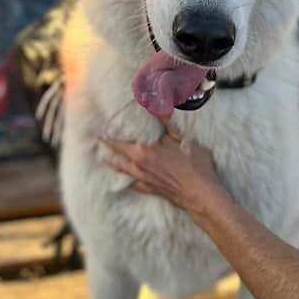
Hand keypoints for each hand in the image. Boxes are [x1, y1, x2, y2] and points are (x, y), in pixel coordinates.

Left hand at [101, 117, 228, 219]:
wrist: (200, 194)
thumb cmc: (193, 164)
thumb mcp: (180, 138)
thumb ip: (166, 121)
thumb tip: (158, 103)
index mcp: (143, 152)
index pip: (118, 143)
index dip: (107, 137)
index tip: (98, 132)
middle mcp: (139, 167)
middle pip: (116, 158)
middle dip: (107, 150)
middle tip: (98, 143)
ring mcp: (144, 180)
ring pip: (123, 171)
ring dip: (114, 164)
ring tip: (106, 158)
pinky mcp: (151, 190)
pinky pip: (133, 184)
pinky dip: (127, 180)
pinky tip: (126, 178)